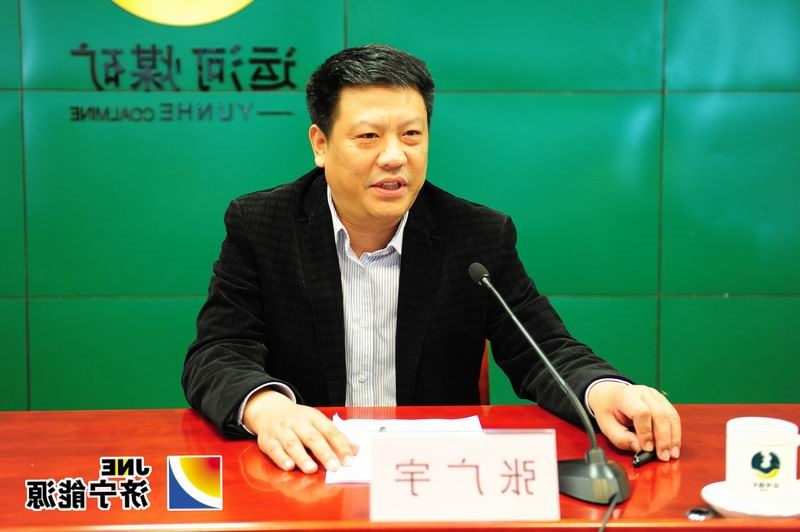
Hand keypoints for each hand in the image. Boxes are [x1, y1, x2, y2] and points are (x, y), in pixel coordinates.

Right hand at [242, 390, 357, 473]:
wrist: (269, 410)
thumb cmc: (298, 421)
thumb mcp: (317, 422)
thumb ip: (335, 437)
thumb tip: (355, 449)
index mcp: (313, 417)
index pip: (330, 431)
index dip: (340, 446)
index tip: (349, 460)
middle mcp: (297, 423)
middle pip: (312, 437)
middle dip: (324, 453)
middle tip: (334, 467)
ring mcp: (282, 431)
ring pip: (292, 444)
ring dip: (302, 457)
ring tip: (312, 469)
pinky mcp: (268, 440)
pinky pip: (274, 450)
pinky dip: (281, 458)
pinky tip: (289, 467)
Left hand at [587, 382, 680, 461]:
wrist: (610, 395)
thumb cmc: (608, 409)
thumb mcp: (606, 426)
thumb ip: (621, 438)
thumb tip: (639, 448)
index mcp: (627, 396)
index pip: (641, 412)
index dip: (646, 432)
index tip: (647, 448)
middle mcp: (643, 393)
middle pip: (660, 414)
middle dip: (663, 438)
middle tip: (663, 456)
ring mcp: (655, 395)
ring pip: (671, 415)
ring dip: (673, 437)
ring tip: (671, 454)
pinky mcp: (663, 401)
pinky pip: (674, 417)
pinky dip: (675, 432)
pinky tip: (673, 445)